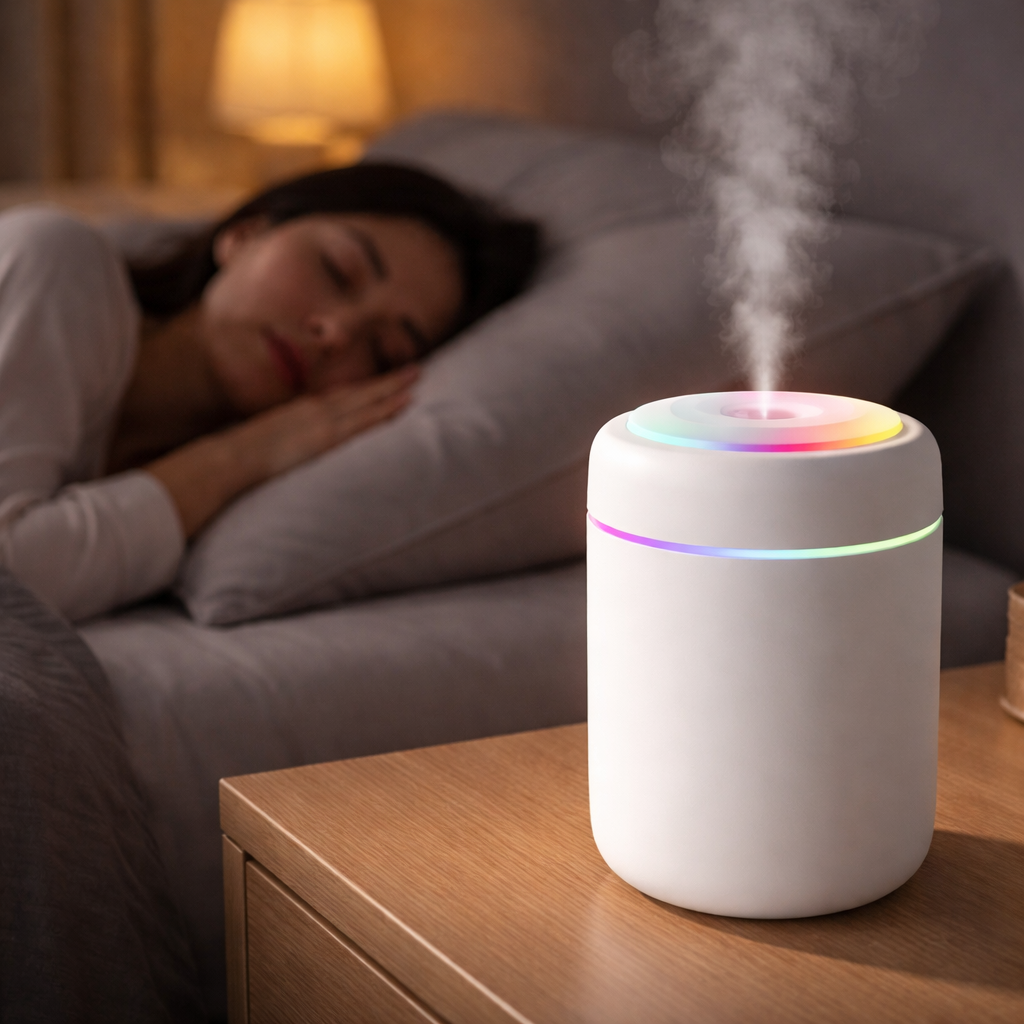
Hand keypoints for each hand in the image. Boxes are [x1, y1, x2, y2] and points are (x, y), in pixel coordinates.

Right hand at [146, 365, 418, 537]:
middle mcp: (312, 413)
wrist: (224, 463)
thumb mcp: (263, 447)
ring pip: (364, 402)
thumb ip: (281, 448)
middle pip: (357, 394)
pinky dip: (383, 411)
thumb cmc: (238, 462)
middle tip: (416, 370)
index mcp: (298, 416)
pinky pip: (361, 422)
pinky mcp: (324, 438)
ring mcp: (319, 423)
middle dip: (386, 382)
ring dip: (391, 391)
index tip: (384, 384)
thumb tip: (287, 458)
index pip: (339, 400)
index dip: (364, 391)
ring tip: (417, 381)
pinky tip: (403, 406)